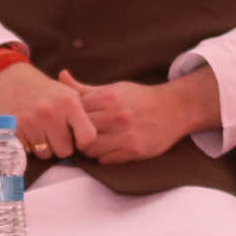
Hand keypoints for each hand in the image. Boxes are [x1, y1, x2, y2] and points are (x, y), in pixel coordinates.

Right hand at [0, 58, 98, 159]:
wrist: (10, 79)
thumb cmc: (45, 91)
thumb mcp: (68, 94)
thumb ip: (84, 115)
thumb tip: (97, 141)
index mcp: (69, 102)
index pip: (88, 137)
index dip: (83, 141)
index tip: (77, 137)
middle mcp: (51, 112)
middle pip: (65, 151)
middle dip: (61, 145)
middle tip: (54, 132)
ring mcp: (31, 122)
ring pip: (46, 154)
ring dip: (44, 147)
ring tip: (40, 130)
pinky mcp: (14, 130)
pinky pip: (28, 152)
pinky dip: (28, 145)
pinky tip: (28, 131)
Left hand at [72, 77, 205, 164]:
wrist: (174, 109)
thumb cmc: (139, 98)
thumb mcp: (113, 88)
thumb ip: (85, 88)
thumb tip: (61, 76)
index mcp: (109, 96)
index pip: (75, 112)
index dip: (71, 118)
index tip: (73, 122)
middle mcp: (117, 115)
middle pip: (80, 132)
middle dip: (76, 135)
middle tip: (78, 137)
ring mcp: (126, 134)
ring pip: (91, 149)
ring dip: (88, 149)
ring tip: (92, 144)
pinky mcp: (135, 150)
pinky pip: (106, 160)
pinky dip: (103, 156)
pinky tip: (107, 149)